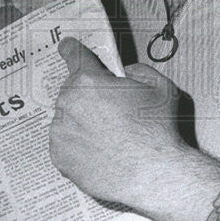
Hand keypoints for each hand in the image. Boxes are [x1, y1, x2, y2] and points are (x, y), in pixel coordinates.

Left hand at [49, 38, 185, 204]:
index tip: (66, 47)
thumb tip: (127, 73)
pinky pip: (65, 144)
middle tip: (113, 113)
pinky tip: (100, 152)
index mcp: (89, 80)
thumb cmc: (157, 130)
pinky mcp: (59, 156)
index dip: (71, 49)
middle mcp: (69, 103)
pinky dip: (77, 146)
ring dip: (82, 122)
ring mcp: (61, 131)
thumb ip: (139, 71)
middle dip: (89, 97)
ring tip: (110, 138)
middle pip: (73, 91)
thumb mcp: (160, 86)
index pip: (74, 55)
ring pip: (68, 119)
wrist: (153, 173)